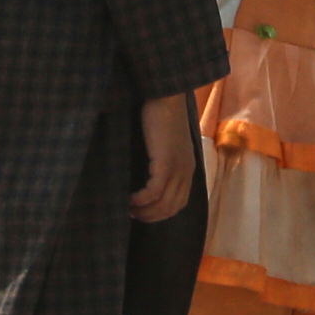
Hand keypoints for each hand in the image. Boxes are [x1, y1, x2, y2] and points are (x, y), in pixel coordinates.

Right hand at [129, 91, 196, 222]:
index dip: (159, 214)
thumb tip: (146, 179)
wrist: (167, 97)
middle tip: (130, 214)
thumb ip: (163, 162)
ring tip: (127, 208)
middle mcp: (186, 171)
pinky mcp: (166, 162)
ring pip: (162, 204)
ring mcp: (178, 168)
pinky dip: (140, 200)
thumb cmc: (161, 118)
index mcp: (188, 169)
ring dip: (143, 211)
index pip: (178, 204)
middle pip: (171, 209)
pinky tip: (128, 198)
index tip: (141, 213)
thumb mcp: (166, 145)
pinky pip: (154, 192)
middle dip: (149, 216)